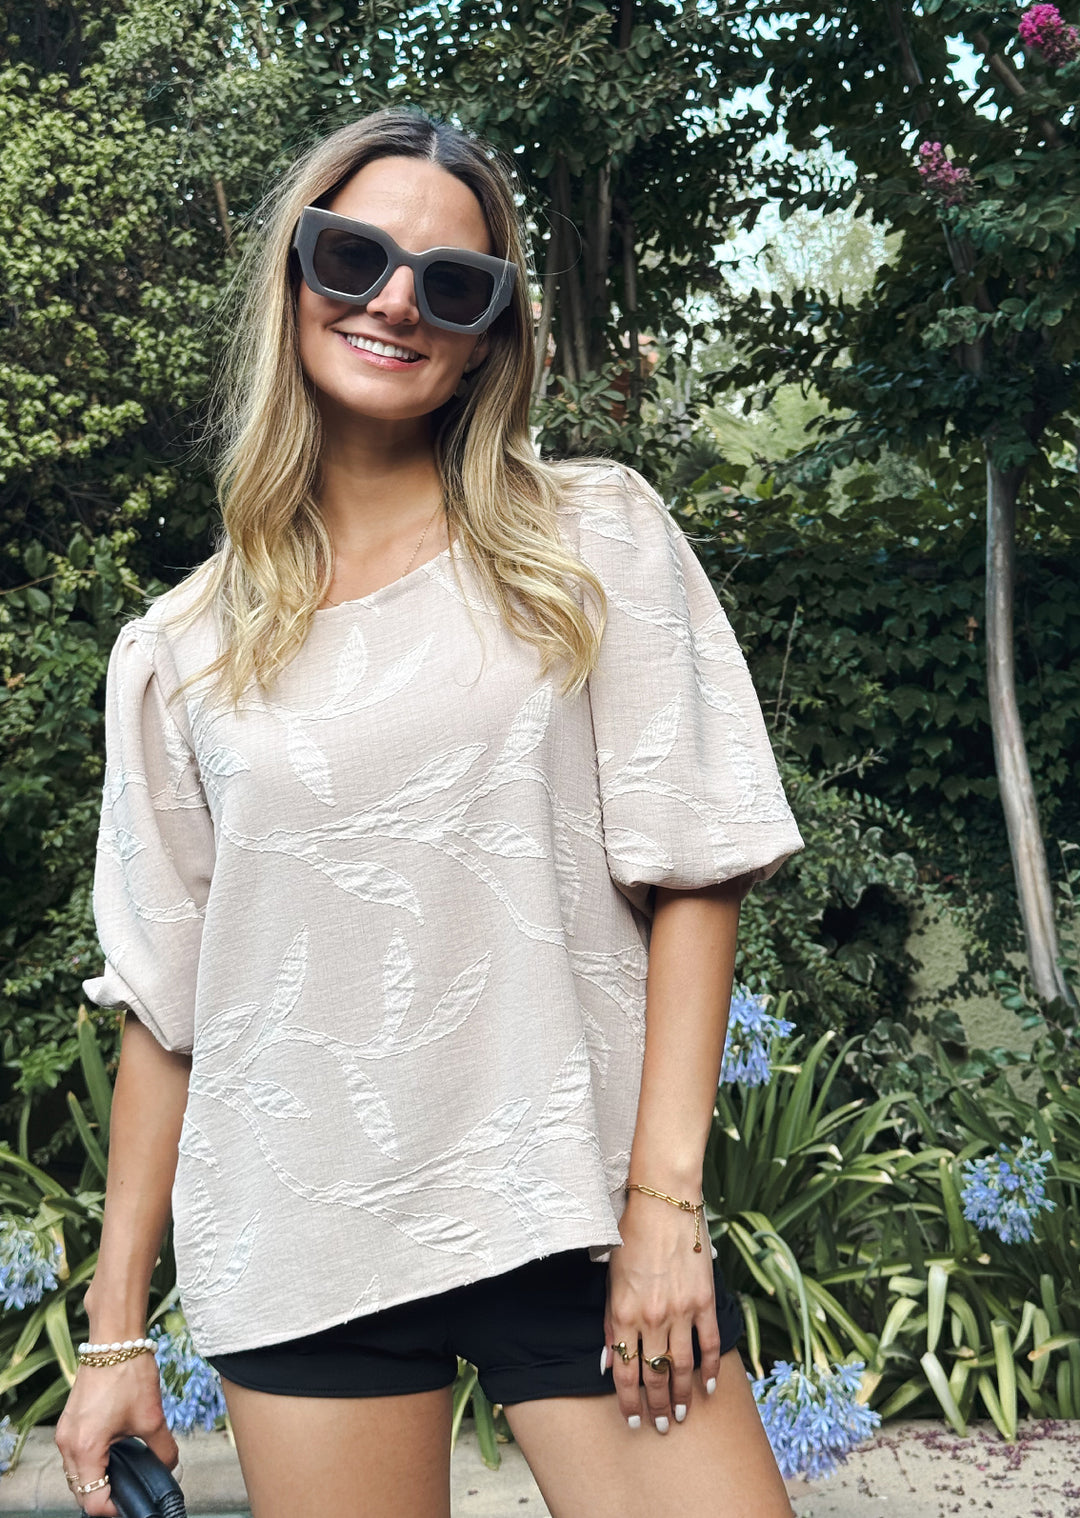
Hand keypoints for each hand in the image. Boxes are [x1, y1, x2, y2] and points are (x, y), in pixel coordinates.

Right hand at [54, 1355, 178, 1516]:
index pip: (92, 1500)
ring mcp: (65, 1432)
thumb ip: (162, 1450)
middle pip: (80, 1490)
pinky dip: (90, 1461)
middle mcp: (68, 1444)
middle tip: (130, 1489)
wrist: (115, 1339)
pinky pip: (74, 1455)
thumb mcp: (153, 1418)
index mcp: (85, 1448)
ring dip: (96, 1478)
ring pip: (75, 1474)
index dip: (114, 1508)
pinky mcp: (69, 1422)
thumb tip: (168, 1467)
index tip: (131, 1502)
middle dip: (104, 1496)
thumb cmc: (129, 1373)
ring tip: (123, 1473)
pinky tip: (113, 1454)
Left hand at [604, 1189, 720, 1432]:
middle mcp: (653, 1317)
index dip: (628, 1402)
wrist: (664, 1203)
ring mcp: (682, 1310)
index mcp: (624, 1312)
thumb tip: (608, 1362)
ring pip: (682, 1366)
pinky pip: (708, 1343)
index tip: (632, 1421)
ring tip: (683, 1414)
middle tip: (663, 1425)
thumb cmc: (631, 1236)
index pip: (625, 1372)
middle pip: (654, 1375)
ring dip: (683, 1395)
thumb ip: (610, 1323)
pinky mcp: (705, 1300)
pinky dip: (710, 1367)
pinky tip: (709, 1385)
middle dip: (657, 1406)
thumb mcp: (611, 1279)